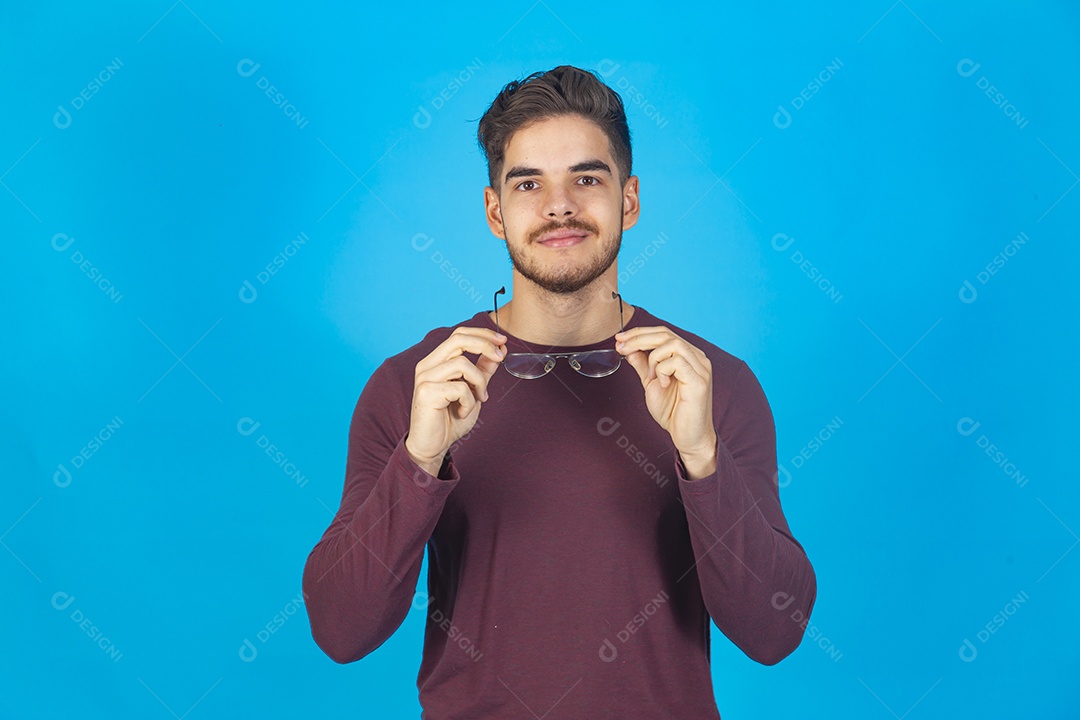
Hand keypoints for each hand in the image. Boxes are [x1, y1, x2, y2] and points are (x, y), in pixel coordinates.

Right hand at [405, 327, 505, 475]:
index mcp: (436, 361)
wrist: (432, 446)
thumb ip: (483, 371)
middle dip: (484, 344)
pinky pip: (460, 387)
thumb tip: (500, 350)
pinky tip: (462, 412)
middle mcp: (427, 365)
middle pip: (458, 339)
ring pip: (462, 364)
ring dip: (479, 382)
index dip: (482, 334)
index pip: (459, 335)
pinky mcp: (427, 392)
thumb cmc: (450, 420)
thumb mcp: (473, 391)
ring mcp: (425, 378)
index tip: (503, 341)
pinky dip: (469, 401)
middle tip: (500, 356)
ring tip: (479, 399)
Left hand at [615, 326, 717, 477]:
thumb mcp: (651, 384)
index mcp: (687, 356)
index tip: (619, 339)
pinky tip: (662, 384)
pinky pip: (678, 362)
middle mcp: (697, 358)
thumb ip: (643, 366)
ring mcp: (700, 368)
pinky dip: (663, 370)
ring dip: (654, 358)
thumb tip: (630, 349)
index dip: (639, 333)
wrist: (688, 437)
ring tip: (651, 377)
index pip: (663, 333)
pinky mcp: (699, 381)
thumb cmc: (674, 412)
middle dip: (638, 338)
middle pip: (666, 334)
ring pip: (672, 344)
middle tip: (621, 347)